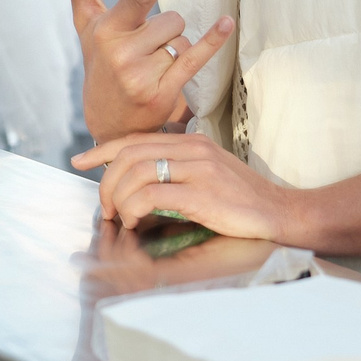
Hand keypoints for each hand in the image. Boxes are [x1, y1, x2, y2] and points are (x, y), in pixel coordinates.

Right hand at [41, 0, 234, 140]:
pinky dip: (212, 41)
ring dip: (176, 48)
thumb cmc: (101, 63)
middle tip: (148, 49)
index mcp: (106, 30)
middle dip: (168, 30)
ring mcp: (141, 75)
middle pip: (172, 19)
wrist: (109, 122)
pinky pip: (195, 59)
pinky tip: (226, 24)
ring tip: (155, 66)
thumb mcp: (87, 24)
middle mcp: (121, 52)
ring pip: (182, 40)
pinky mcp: (161, 93)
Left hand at [71, 130, 294, 239]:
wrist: (280, 213)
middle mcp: (192, 149)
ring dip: (118, 198)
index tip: (80, 160)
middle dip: (105, 181)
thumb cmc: (241, 201)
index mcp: (190, 142)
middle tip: (105, 208)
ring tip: (120, 218)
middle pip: (129, 154)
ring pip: (136, 172)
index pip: (135, 139)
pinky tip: (136, 222)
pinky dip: (134, 208)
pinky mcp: (201, 193)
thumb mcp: (207, 174)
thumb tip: (137, 183)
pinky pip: (151, 194)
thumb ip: (176, 170)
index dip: (102, 149)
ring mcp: (197, 169)